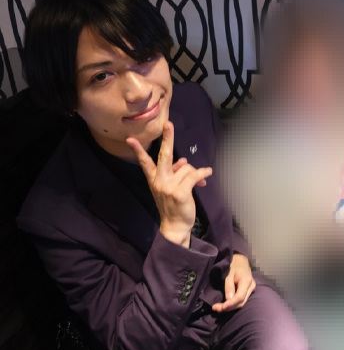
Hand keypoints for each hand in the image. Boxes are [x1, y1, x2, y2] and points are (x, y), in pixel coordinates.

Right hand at [127, 121, 212, 247]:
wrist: (175, 226)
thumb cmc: (173, 205)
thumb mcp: (169, 188)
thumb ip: (174, 173)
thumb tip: (184, 161)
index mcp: (154, 179)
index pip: (145, 162)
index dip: (138, 150)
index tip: (130, 139)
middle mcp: (159, 181)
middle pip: (164, 155)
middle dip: (167, 138)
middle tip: (169, 123)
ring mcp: (169, 186)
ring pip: (187, 168)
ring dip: (195, 173)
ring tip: (198, 182)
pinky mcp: (180, 192)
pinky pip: (195, 175)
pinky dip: (203, 174)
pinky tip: (207, 175)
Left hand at [212, 254, 255, 312]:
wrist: (241, 260)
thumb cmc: (233, 264)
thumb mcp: (229, 273)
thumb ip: (229, 286)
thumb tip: (228, 299)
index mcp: (246, 281)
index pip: (240, 297)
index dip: (230, 304)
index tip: (220, 308)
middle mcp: (251, 287)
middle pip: (241, 302)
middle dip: (228, 308)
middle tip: (216, 308)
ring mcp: (251, 289)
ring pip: (242, 303)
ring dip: (230, 307)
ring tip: (218, 308)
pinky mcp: (248, 291)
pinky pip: (241, 300)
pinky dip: (233, 304)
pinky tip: (225, 305)